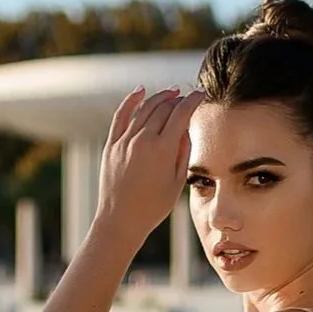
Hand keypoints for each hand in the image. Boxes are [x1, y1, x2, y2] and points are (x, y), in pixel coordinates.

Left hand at [96, 87, 199, 254]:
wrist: (121, 220)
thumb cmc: (153, 207)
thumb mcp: (177, 182)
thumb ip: (182, 152)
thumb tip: (185, 129)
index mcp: (162, 150)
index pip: (181, 114)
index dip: (193, 100)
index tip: (201, 94)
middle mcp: (143, 140)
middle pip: (163, 108)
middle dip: (178, 99)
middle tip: (186, 97)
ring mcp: (124, 141)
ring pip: (145, 108)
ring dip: (160, 97)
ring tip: (170, 94)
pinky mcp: (111, 144)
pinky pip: (121, 115)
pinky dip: (131, 100)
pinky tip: (141, 91)